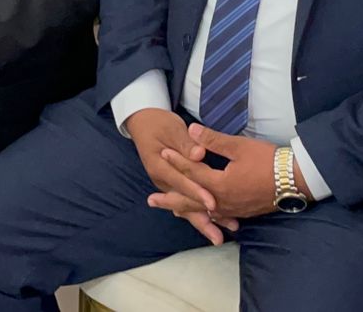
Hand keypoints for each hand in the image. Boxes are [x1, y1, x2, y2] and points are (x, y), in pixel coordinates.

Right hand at [125, 109, 228, 243]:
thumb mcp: (172, 129)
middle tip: (218, 236)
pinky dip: (199, 214)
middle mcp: (162, 180)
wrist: (143, 123)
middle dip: (202, 220)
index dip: (197, 192)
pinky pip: (186, 204)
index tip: (213, 203)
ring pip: (185, 208)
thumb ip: (186, 143)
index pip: (181, 182)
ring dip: (203, 222)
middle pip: (183, 204)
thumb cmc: (159, 124)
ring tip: (219, 238)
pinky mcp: (173, 186)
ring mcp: (167, 185)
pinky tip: (213, 224)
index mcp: (159, 165)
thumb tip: (199, 154)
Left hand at [149, 124, 284, 222]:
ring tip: (171, 208)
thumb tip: (191, 130)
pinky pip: (218, 216)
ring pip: (203, 211)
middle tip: (151, 199)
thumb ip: (213, 141)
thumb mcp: (240, 147)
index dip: (177, 160)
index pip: (192, 171)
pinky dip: (205, 215)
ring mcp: (232, 210)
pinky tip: (203, 215)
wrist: (294, 180)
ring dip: (185, 208)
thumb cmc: (268, 161)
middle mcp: (222, 202)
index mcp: (219, 184)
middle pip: (190, 200)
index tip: (163, 152)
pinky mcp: (242, 212)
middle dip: (170, 198)